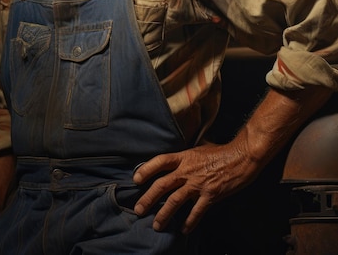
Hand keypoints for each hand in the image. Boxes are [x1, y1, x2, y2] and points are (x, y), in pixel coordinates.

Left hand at [133, 141, 256, 233]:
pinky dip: (189, 222)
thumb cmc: (221, 151)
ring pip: (175, 201)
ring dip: (164, 214)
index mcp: (184, 157)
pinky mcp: (210, 195)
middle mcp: (188, 171)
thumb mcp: (200, 147)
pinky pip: (196, 212)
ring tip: (156, 225)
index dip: (146, 169)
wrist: (241, 157)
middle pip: (162, 184)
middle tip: (139, 209)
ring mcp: (198, 184)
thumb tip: (179, 156)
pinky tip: (184, 229)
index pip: (160, 161)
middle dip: (148, 198)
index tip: (136, 179)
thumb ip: (187, 154)